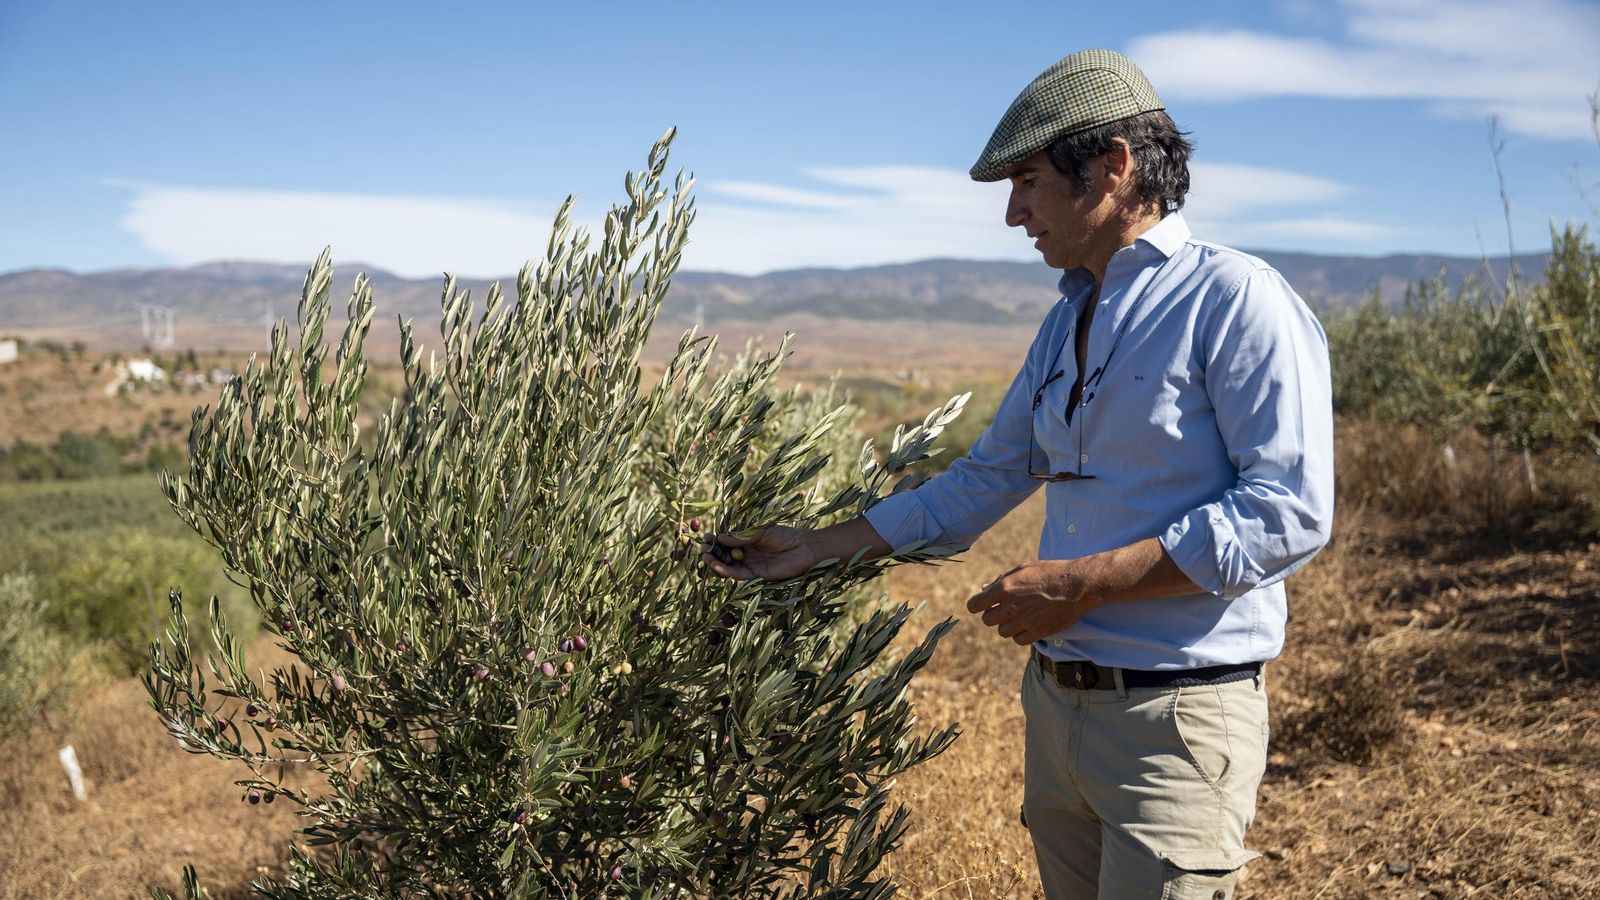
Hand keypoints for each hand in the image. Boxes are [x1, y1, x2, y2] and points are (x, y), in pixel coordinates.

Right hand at [700, 526, 820, 580]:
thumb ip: (741, 536)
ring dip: (716, 564)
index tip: (705, 537)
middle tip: (702, 551)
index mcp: (747, 539)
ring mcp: (751, 564)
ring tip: (706, 559)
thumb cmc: (784, 535)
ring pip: (729, 567)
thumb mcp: (760, 531)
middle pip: (725, 555)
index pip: (726, 541)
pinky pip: (739, 575)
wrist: (804, 548)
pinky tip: (719, 568)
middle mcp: (746, 552)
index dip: (715, 540)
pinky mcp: (757, 575)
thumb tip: (720, 536)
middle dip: (713, 553)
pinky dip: (728, 572)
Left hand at [965, 560, 1100, 645]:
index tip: (983, 604)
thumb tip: (983, 589)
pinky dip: (1020, 634)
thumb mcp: (1023, 569)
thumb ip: (1001, 580)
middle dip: (993, 614)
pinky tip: (1028, 624)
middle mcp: (1011, 607)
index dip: (977, 605)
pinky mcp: (1037, 632)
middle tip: (1005, 608)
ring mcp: (1024, 621)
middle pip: (987, 620)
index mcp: (1004, 589)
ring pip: (1002, 632)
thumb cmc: (1050, 572)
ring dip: (1008, 624)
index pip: (975, 605)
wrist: (1077, 585)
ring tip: (1021, 614)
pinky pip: (1018, 640)